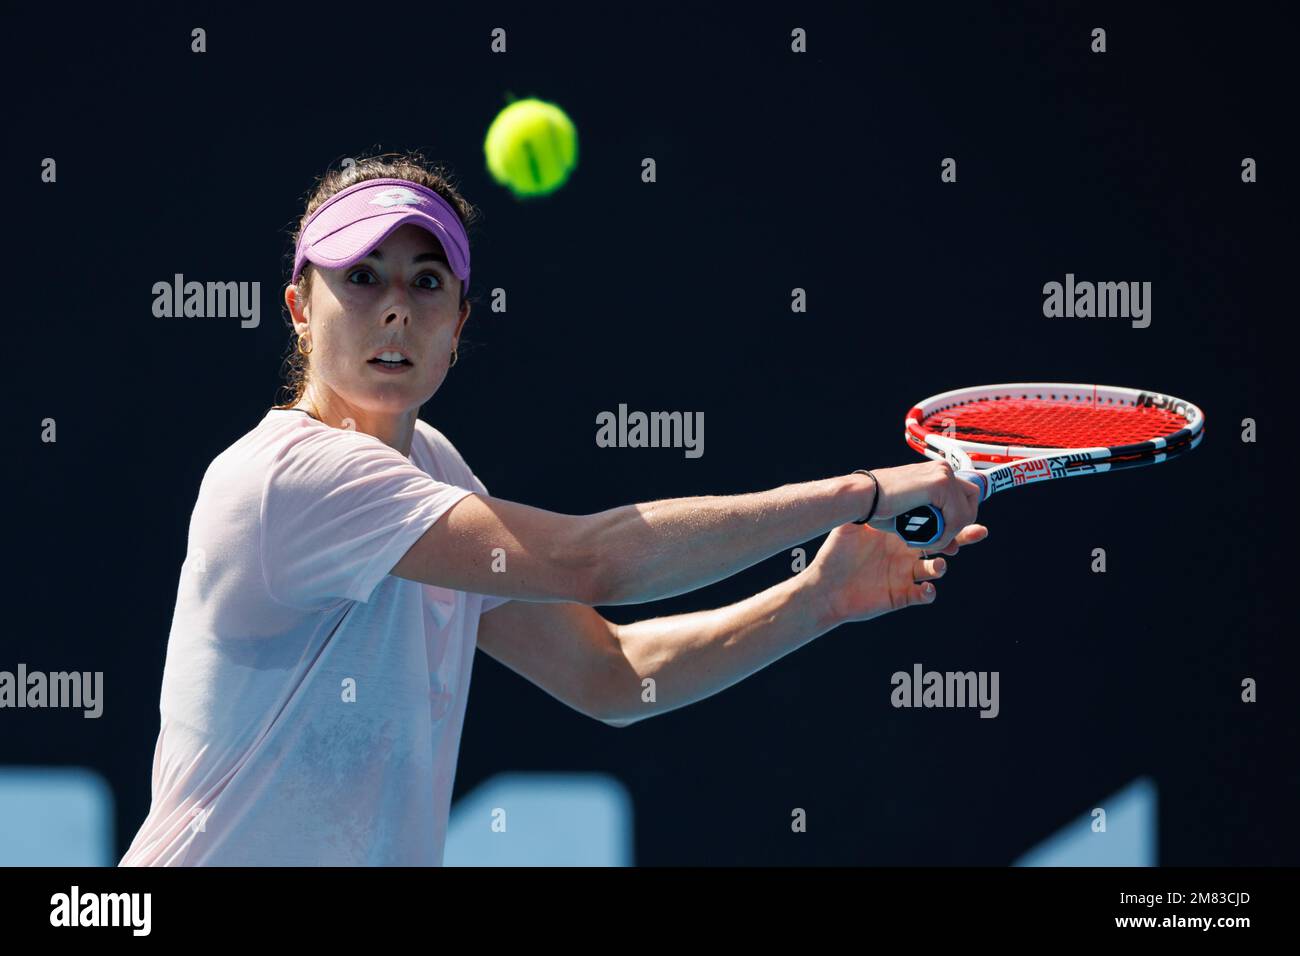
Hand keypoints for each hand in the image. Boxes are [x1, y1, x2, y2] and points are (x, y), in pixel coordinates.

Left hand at [807, 519, 988, 624]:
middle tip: (976, 531)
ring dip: (941, 565)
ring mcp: (908, 575)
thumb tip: (881, 481)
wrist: (825, 585)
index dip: (950, 517)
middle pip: (946, 543)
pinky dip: (928, 592)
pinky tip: (926, 589)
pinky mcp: (903, 596)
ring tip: (940, 563)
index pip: (932, 523)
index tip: (959, 507)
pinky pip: (924, 595)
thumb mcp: (853, 525)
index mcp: (902, 533)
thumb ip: (869, 507)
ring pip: (937, 568)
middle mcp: (909, 553)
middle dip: (963, 537)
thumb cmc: (837, 553)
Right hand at [863, 460, 981, 550]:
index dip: (959, 517)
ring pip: (967, 511)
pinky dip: (946, 534)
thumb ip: (934, 528)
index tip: (947, 536)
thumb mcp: (912, 518)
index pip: (964, 494)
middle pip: (972, 498)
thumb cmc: (878, 507)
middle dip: (961, 523)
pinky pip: (957, 518)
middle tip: (941, 539)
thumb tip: (955, 548)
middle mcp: (942, 470)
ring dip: (951, 532)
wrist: (862, 498)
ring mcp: (943, 475)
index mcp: (935, 473)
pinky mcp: (940, 484)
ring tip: (929, 542)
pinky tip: (928, 539)